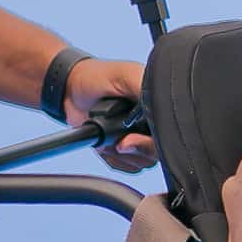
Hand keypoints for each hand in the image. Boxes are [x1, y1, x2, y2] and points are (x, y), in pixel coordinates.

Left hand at [64, 57, 157, 174]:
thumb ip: (146, 88)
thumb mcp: (125, 75)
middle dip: (137, 149)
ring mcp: (140, 137)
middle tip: (120, 142)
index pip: (170, 131)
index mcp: (159, 104)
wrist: (72, 89)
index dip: (153, 139)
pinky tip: (106, 144)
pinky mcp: (125, 150)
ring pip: (143, 162)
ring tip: (108, 136)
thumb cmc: (99, 77)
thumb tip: (161, 108)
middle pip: (158, 151)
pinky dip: (115, 159)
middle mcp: (153, 123)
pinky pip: (128, 166)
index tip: (132, 137)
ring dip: (122, 154)